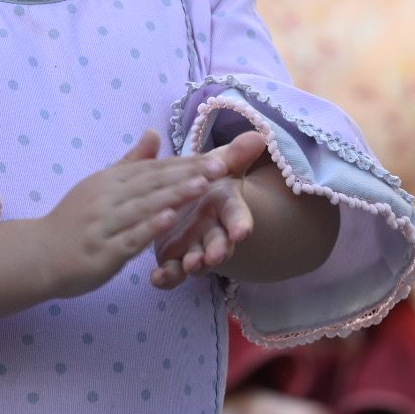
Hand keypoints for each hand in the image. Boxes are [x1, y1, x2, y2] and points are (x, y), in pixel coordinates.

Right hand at [42, 131, 226, 298]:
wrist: (36, 255)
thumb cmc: (73, 221)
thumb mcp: (99, 186)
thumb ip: (130, 162)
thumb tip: (154, 132)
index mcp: (109, 182)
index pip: (154, 169)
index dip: (186, 163)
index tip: (217, 157)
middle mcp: (106, 199)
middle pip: (152, 183)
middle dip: (188, 174)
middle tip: (221, 166)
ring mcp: (103, 225)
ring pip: (143, 207)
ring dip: (173, 195)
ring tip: (202, 186)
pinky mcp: (101, 253)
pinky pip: (128, 238)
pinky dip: (149, 227)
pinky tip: (169, 219)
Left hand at [150, 130, 268, 289]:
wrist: (189, 200)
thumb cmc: (208, 180)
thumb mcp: (220, 164)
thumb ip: (236, 154)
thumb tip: (258, 135)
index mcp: (225, 207)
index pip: (237, 217)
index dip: (240, 224)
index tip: (242, 231)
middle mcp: (213, 231)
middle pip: (220, 244)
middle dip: (218, 250)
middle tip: (214, 256)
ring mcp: (194, 247)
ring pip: (197, 261)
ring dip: (194, 265)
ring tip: (189, 266)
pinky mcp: (174, 258)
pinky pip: (172, 272)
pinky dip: (166, 277)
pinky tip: (156, 278)